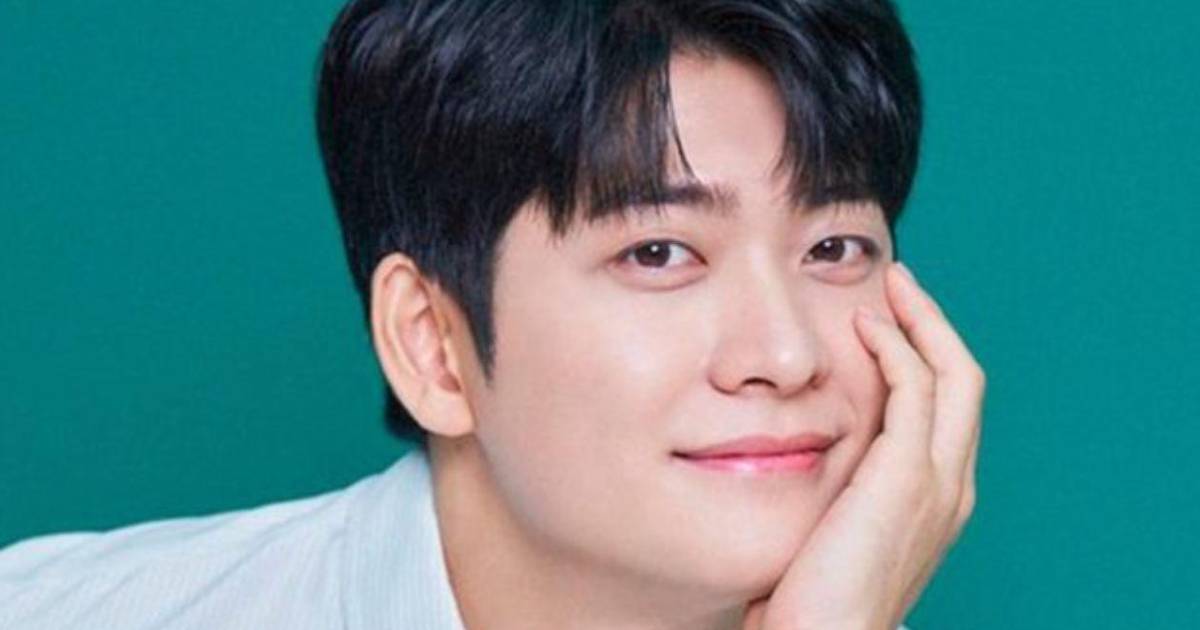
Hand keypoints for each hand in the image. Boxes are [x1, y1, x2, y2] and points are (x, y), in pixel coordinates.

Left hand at [742, 262, 984, 629]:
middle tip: (898, 284)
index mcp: (938, 496)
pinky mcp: (907, 477)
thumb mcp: (836, 525)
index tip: (889, 318)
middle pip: (964, 379)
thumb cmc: (816, 594)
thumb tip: (808, 447)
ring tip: (889, 287)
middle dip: (934, 324)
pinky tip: (866, 326)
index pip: (947, 405)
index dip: (925, 354)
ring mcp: (937, 481)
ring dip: (921, 322)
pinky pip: (915, 390)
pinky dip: (897, 348)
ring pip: (952, 375)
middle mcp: (951, 484)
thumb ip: (842, 483)